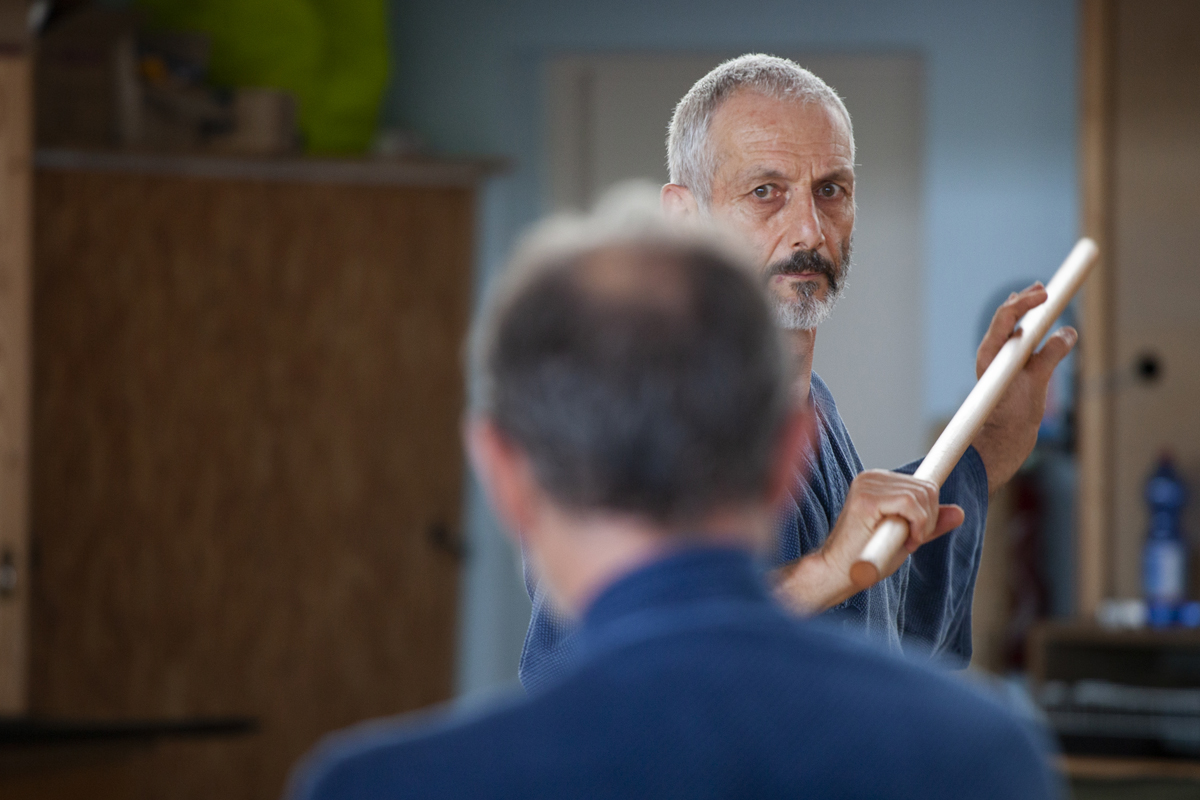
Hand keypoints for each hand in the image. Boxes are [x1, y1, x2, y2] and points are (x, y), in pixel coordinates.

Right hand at [773, 469, 963, 613]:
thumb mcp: (905, 536)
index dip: (930, 511)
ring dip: (923, 526)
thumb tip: (960, 512)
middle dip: (929, 519)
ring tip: (902, 543)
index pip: (923, 484)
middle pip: (927, 488)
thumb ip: (929, 522)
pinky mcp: (866, 499)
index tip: (918, 533)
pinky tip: (904, 542)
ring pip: (922, 495)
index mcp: (878, 481)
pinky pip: (911, 504)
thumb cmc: (868, 557)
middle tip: (910, 541)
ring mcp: (867, 485)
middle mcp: (871, 477)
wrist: (838, 573)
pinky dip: (917, 526)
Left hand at [971, 283, 1077, 494]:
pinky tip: (1042, 326)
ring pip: (1013, 329)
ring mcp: (1001, 362)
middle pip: (1007, 318)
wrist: (1006, 438)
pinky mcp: (1011, 370)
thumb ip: (1051, 355)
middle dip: (1025, 301)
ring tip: (1042, 298)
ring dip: (1028, 313)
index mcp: (990, 354)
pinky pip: (1021, 343)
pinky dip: (1033, 331)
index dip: (1024, 302)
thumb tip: (1068, 333)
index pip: (1004, 318)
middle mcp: (993, 354)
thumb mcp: (1036, 382)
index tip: (1045, 294)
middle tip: (1043, 289)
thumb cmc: (1014, 414)